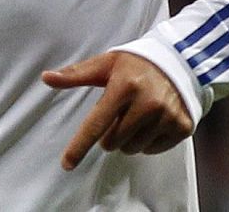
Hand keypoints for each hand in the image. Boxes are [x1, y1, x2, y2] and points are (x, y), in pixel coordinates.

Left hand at [41, 51, 193, 170]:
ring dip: (128, 139)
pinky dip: (147, 141)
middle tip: (118, 114)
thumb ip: (75, 74)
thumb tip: (46, 78)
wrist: (179, 63)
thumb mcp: (105, 64)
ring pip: (133, 148)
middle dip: (109, 134)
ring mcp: (167, 117)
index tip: (67, 164)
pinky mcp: (182, 127)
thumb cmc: (134, 65)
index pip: (96, 124)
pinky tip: (151, 122)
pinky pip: (153, 149)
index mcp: (124, 87)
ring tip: (135, 116)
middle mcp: (148, 103)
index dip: (79, 146)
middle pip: (113, 141)